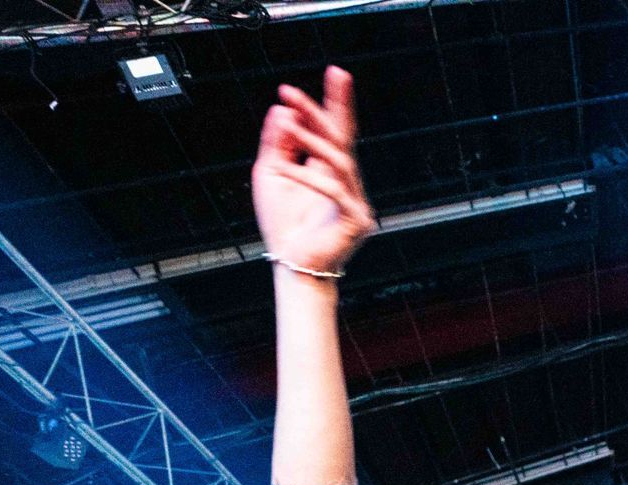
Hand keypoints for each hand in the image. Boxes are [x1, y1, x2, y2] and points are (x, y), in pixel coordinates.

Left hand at [251, 67, 377, 276]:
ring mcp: (356, 200)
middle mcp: (348, 183)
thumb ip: (277, 143)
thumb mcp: (271, 175)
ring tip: (289, 119)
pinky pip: (332, 190)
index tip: (335, 73)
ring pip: (339, 160)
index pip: (337, 131)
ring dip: (312, 137)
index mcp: (331, 172)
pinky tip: (288, 166)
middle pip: (343, 138)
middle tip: (311, 84)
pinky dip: (307, 176)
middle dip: (328, 108)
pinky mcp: (355, 219)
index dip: (337, 102)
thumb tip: (282, 110)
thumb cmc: (284, 228)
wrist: (294, 268)